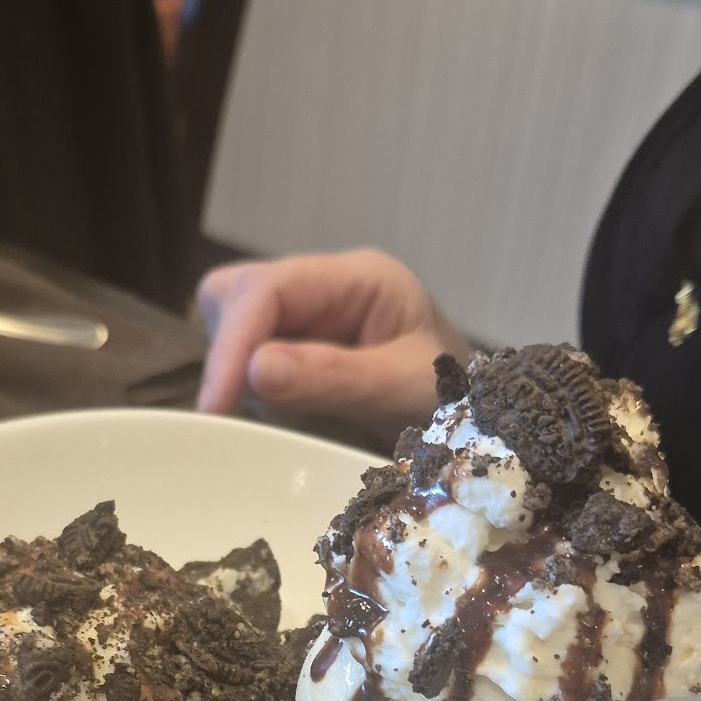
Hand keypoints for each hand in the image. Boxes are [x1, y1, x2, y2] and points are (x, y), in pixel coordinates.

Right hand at [195, 249, 471, 447]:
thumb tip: (255, 370)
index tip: (215, 404)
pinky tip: (278, 417)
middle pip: (237, 293)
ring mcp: (308, 315)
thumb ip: (333, 378)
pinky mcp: (297, 347)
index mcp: (359, 278)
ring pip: (231, 323)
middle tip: (236, 412)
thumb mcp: (403, 390)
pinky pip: (247, 357)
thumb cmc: (457, 399)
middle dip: (228, 351)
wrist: (484, 421)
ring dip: (235, 371)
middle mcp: (326, 285)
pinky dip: (247, 388)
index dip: (234, 344)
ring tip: (274, 417)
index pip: (271, 289)